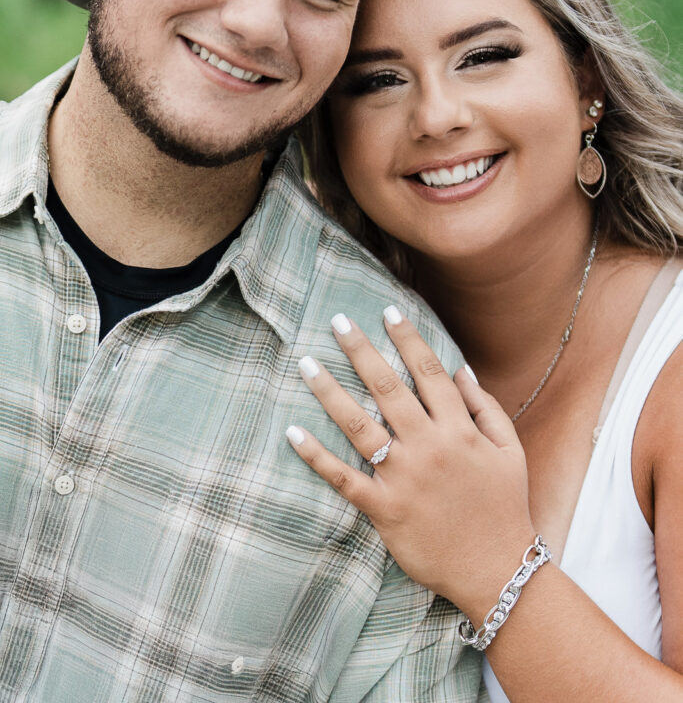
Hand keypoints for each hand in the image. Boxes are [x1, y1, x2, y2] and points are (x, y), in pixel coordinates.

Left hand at [287, 307, 537, 620]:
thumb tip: (460, 370)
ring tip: (306, 363)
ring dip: (330, 392)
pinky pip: (344, 478)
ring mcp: (403, 478)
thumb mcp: (510, 451)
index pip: (429, 372)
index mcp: (459, 430)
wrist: (499, 570)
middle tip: (338, 321)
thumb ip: (487, 408)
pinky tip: (293, 432)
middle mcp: (428, 446)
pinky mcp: (384, 509)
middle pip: (388, 388)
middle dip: (361, 350)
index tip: (388, 311)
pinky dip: (316, 456)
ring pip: (359, 425)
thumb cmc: (506, 507)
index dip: (408, 338)